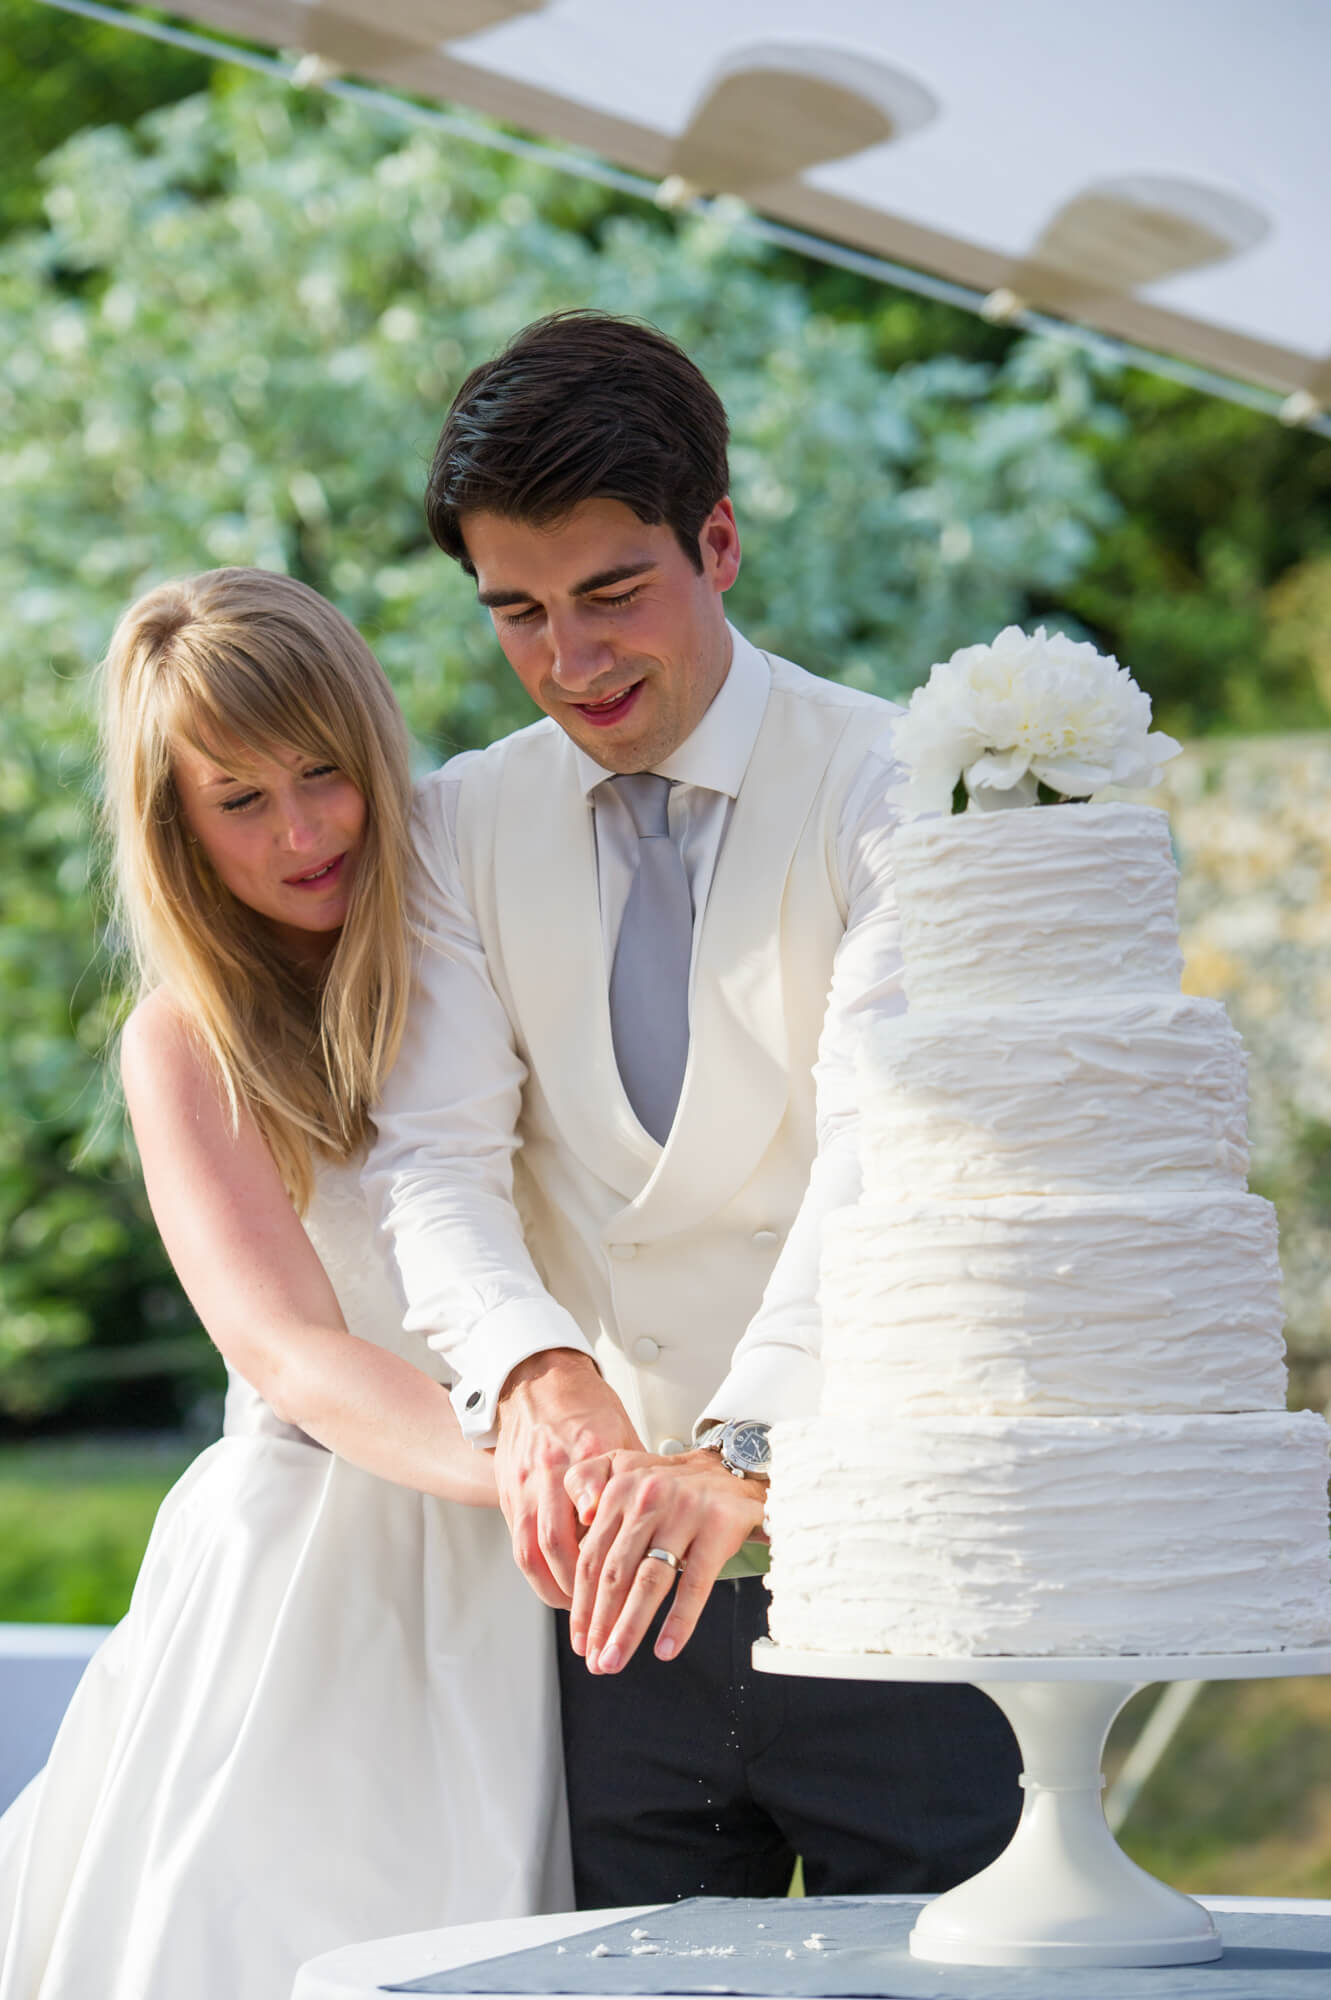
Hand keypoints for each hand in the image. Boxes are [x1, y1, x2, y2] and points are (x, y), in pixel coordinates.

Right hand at [493, 1350, 640, 1608]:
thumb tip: (664, 1520)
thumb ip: (635, 1479)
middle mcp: (551, 1470)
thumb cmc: (588, 1409)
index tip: (632, 1590)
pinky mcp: (507, 1491)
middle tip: (604, 1618)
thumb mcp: (623, 1436)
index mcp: (588, 1453)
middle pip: (560, 1547)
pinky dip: (537, 1572)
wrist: (539, 1380)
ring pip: (533, 1551)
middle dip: (581, 1591)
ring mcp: (524, 1483)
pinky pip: (518, 1542)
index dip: (613, 1560)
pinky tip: (556, 1589)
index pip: (600, 1520)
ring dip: (555, 1590)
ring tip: (579, 1615)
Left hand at [564, 1448, 766, 1671]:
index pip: (592, 1558)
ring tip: (616, 1659)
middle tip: (595, 1662)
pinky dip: (679, 1621)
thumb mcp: (623, 1469)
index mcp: (620, 1489)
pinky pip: (695, 1584)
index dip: (582, 1605)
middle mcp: (648, 1498)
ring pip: (649, 1581)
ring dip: (629, 1628)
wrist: (733, 1467)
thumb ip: (587, 1487)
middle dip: (600, 1625)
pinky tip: (666, 1648)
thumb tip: (573, 1536)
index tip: (580, 1640)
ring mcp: (684, 1512)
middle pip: (615, 1574)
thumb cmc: (672, 1483)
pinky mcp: (718, 1526)